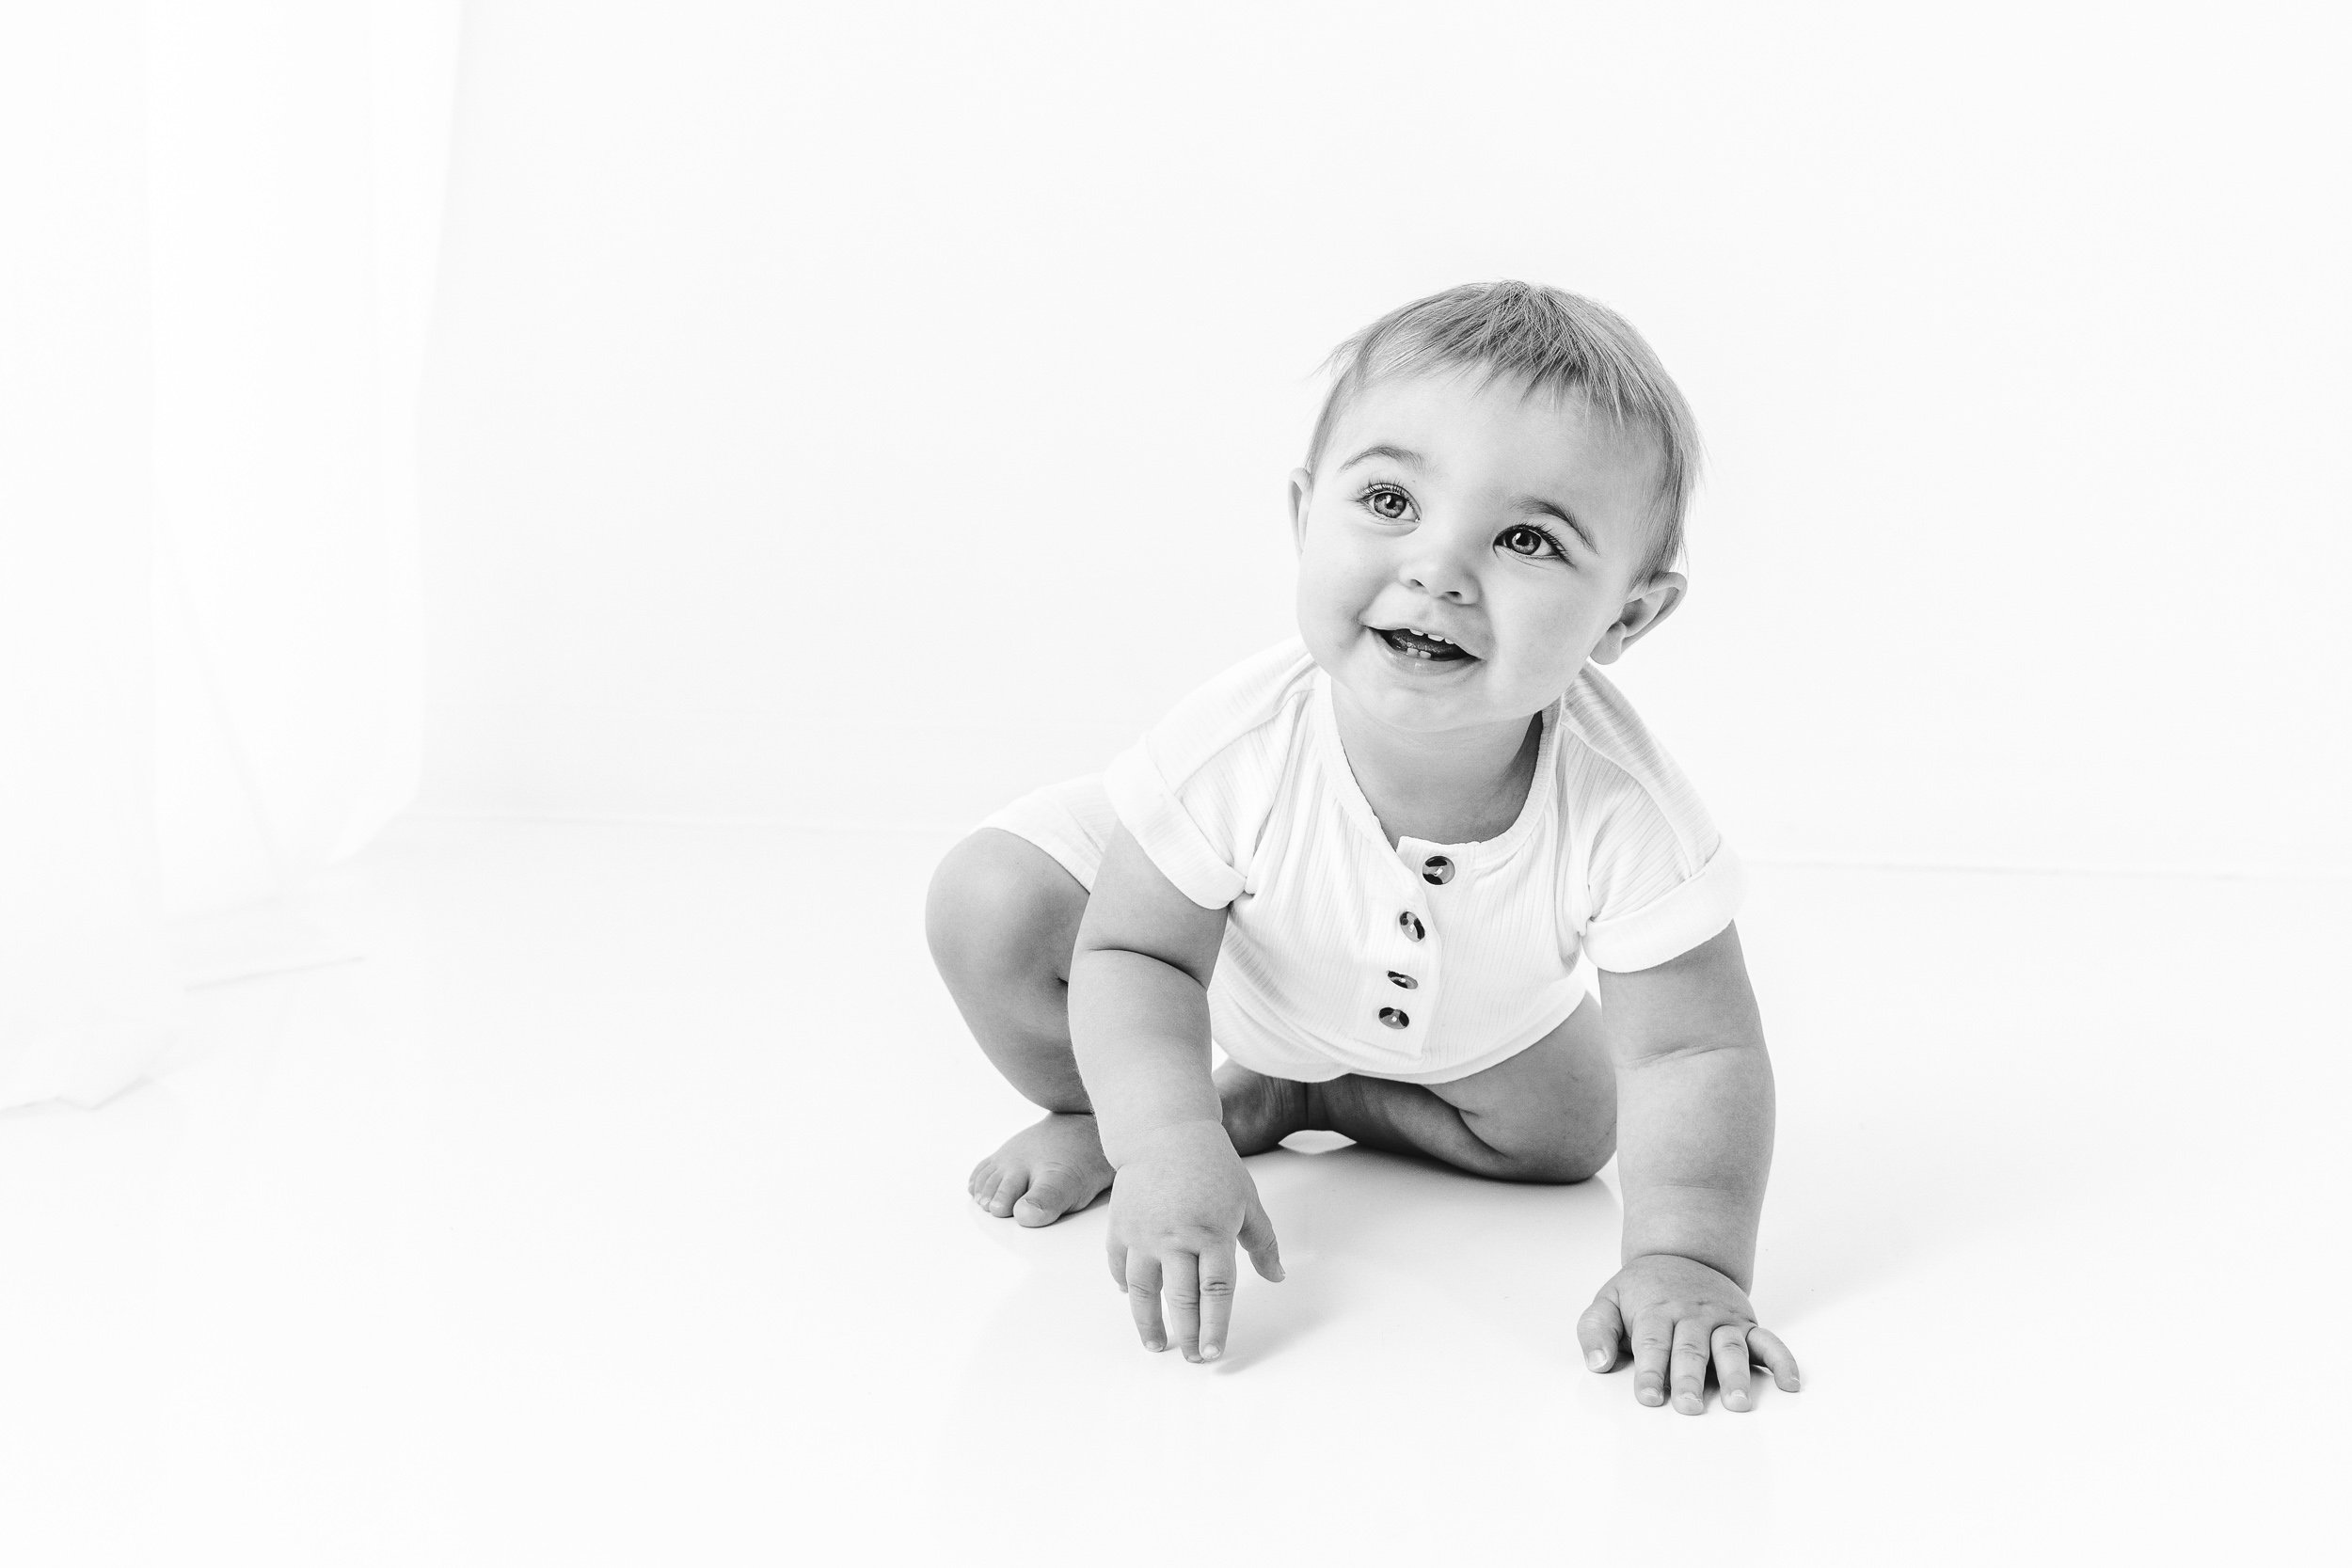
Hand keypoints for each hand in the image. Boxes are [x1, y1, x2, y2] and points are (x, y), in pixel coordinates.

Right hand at [1104, 1120, 1283, 1361]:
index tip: (1213, 1352)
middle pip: (1181, 1299)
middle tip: (1190, 1358)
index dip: (1215, 1326)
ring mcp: (1143, 1234)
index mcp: (1212, 1233)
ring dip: (1149, 1323)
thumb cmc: (1212, 1164)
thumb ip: (1262, 1242)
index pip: (1215, 1292)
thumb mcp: (1247, 1200)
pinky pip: (1119, 1266)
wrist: (1164, 1131)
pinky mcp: (1120, 1226)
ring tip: (1156, 1345)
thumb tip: (1276, 1277)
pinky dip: (1124, 1287)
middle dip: (1187, 1334)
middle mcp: (1175, 1238)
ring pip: (1143, 1291)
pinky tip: (1131, 1301)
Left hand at [1577, 1253, 1799, 1413]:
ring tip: (1739, 1403)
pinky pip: (1768, 1341)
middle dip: (1689, 1378)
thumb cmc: (1642, 1291)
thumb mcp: (1608, 1300)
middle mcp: (1691, 1316)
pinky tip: (1790, 1384)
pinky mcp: (1746, 1324)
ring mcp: (1722, 1320)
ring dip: (1736, 1375)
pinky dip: (1783, 1361)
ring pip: (1730, 1347)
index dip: (1650, 1372)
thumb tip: (1597, 1364)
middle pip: (1690, 1349)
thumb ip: (1596, 1331)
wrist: (1682, 1253)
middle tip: (1689, 1407)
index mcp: (1656, 1313)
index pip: (1652, 1345)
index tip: (1648, 1398)